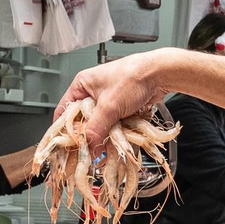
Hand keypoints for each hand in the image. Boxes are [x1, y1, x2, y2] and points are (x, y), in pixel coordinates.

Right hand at [56, 51, 176, 153]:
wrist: (160, 74)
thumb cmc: (133, 78)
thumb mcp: (109, 106)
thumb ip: (95, 129)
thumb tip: (90, 148)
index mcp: (82, 85)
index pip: (64, 110)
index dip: (64, 129)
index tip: (68, 145)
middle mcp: (93, 92)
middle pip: (84, 120)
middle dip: (88, 135)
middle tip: (89, 149)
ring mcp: (109, 100)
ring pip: (100, 124)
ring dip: (105, 135)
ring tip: (106, 146)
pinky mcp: (122, 107)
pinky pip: (114, 124)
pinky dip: (117, 132)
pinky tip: (119, 139)